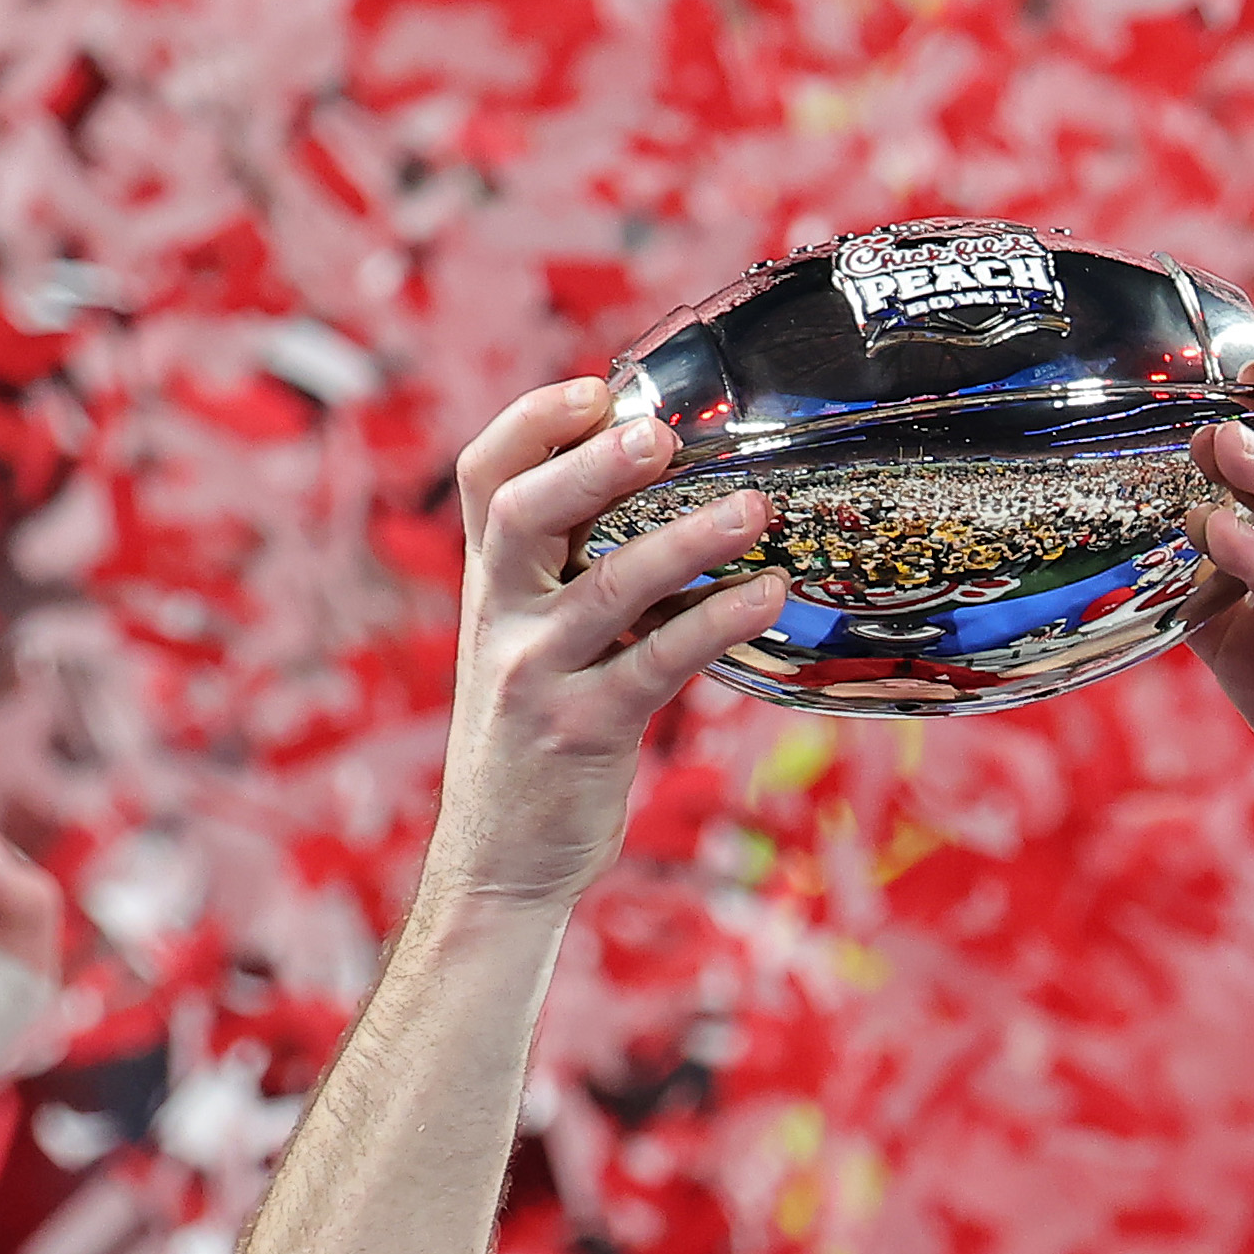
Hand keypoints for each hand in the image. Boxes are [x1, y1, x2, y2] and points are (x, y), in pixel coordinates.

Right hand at [413, 380, 792, 914]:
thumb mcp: (530, 647)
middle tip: (660, 434)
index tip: (596, 389)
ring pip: (607, 586)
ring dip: (686, 540)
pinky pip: (657, 662)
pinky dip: (715, 623)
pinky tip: (766, 596)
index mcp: (490, 587)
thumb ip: (571, 580)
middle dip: (593, 464)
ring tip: (755, 510)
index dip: (533, 423)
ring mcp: (537, 675)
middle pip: (523, 512)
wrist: (498, 864)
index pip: (487, 477)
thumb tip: (662, 502)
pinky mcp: (584, 731)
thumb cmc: (534, 744)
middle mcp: (501, 620)